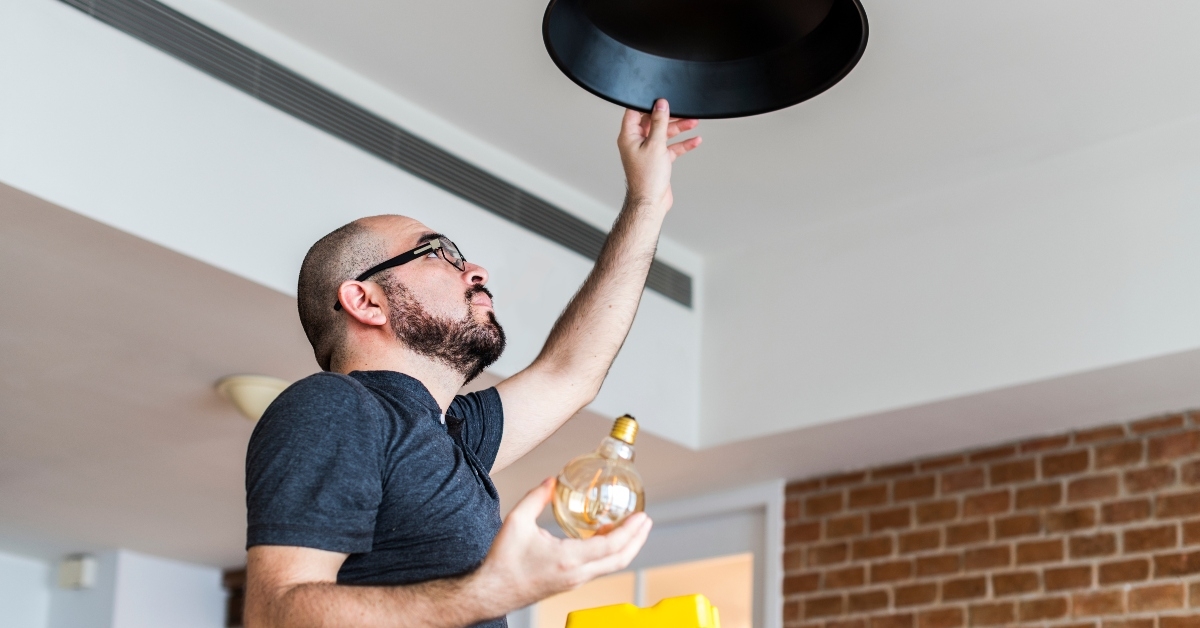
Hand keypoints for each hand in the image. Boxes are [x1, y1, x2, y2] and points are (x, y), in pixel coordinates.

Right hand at [472, 478, 652, 612]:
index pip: (610, 546)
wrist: (491, 592)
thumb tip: (552, 480)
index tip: (642, 517)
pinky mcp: (570, 583)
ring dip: (625, 547)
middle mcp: (576, 574)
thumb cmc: (503, 562)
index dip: (630, 531)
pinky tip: (605, 537)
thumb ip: (536, 497)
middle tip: (646, 521)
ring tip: (630, 527)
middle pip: (619, 560)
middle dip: (637, 540)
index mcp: (567, 559)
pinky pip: (598, 568)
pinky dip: (609, 553)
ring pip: (611, 566)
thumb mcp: (517, 521)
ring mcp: (575, 582)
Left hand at [618, 99, 701, 212]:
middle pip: (653, 122)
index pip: (635, 112)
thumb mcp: (655, 145)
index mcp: (629, 136)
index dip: (647, 104)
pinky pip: (670, 147)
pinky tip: (694, 140)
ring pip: (664, 134)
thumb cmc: (647, 178)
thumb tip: (660, 105)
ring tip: (693, 122)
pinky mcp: (658, 160)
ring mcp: (647, 151)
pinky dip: (682, 144)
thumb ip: (658, 123)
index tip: (660, 99)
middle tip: (682, 111)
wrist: (651, 202)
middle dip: (669, 117)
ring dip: (678, 128)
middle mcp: (636, 142)